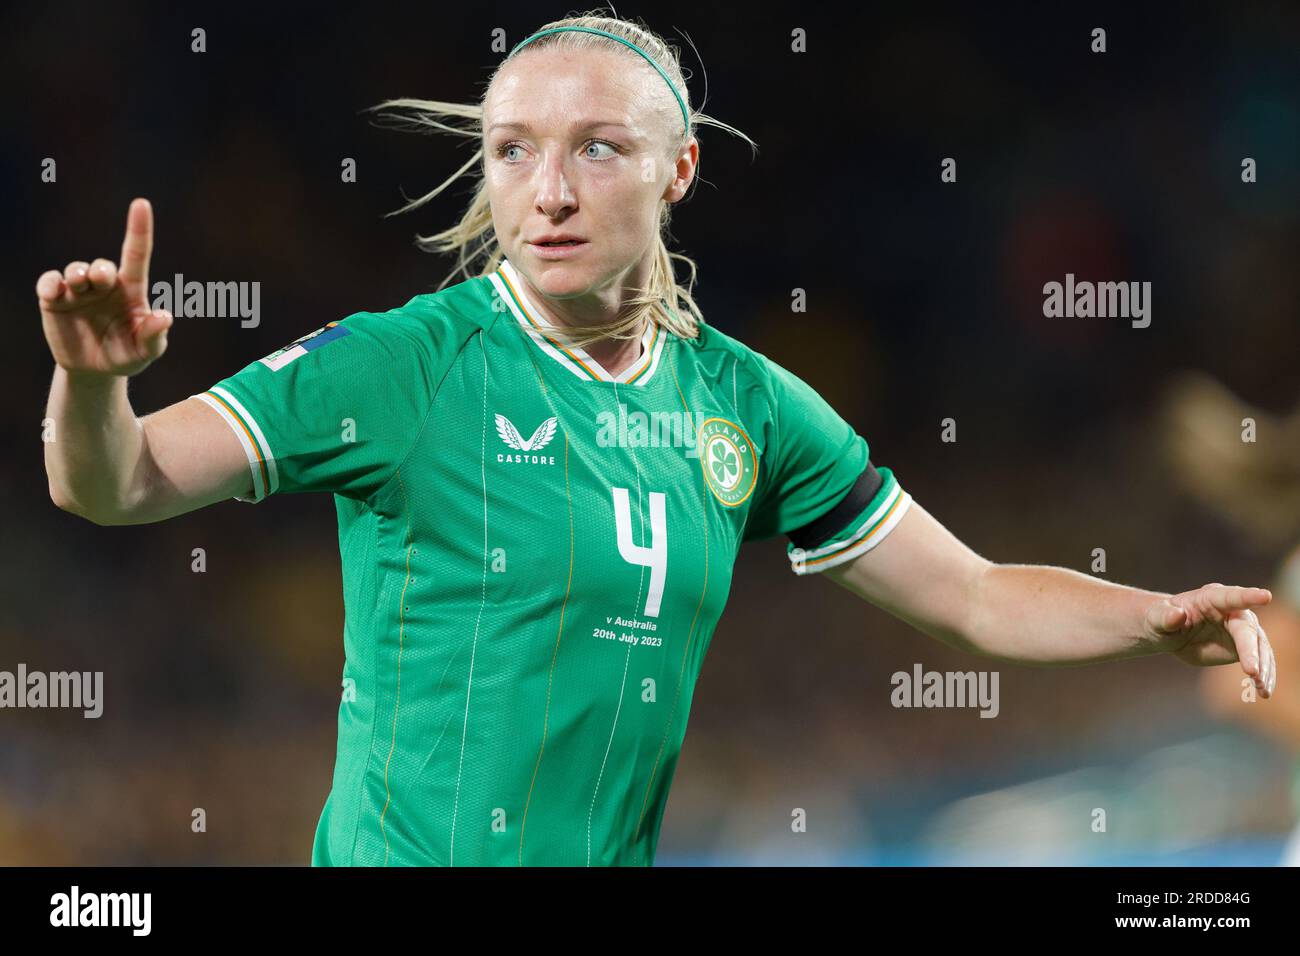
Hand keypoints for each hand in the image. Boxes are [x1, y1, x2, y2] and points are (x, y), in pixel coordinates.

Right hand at [36, 198, 172, 377]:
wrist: (95, 370)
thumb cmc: (127, 354)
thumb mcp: (145, 352)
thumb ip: (154, 337)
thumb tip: (165, 317)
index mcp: (131, 291)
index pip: (136, 255)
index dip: (139, 230)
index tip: (142, 204)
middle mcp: (105, 286)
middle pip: (101, 266)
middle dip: (100, 270)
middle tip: (100, 279)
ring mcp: (79, 292)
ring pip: (75, 270)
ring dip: (77, 274)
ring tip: (79, 284)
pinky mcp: (54, 300)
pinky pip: (49, 282)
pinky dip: (50, 283)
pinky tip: (55, 291)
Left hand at [1145, 583, 1275, 696]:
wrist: (1169, 633)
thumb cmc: (1160, 619)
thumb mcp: (1156, 618)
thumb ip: (1164, 616)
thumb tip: (1177, 614)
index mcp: (1211, 598)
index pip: (1231, 596)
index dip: (1248, 596)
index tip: (1265, 596)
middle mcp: (1233, 611)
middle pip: (1247, 630)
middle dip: (1251, 650)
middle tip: (1252, 672)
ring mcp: (1241, 630)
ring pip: (1260, 647)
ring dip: (1264, 668)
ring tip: (1262, 690)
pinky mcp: (1244, 648)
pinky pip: (1259, 661)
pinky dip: (1263, 676)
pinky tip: (1263, 692)